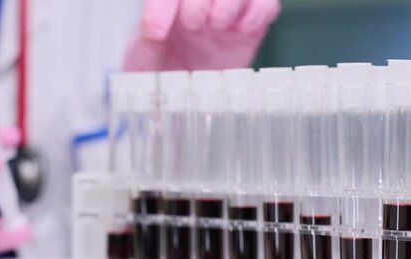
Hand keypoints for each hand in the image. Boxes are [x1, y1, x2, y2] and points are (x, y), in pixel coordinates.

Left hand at [124, 0, 280, 70]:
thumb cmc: (160, 74)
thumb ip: (146, 44)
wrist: (181, 98)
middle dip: (198, 0)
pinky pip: (267, 5)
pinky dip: (259, 12)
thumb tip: (154, 31)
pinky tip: (242, 31)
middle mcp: (199, 2)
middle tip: (192, 24)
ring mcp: (228, 12)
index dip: (162, 7)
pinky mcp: (252, 28)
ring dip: (230, 1)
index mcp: (167, 4)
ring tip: (217, 24)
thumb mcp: (143, 63)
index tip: (156, 33)